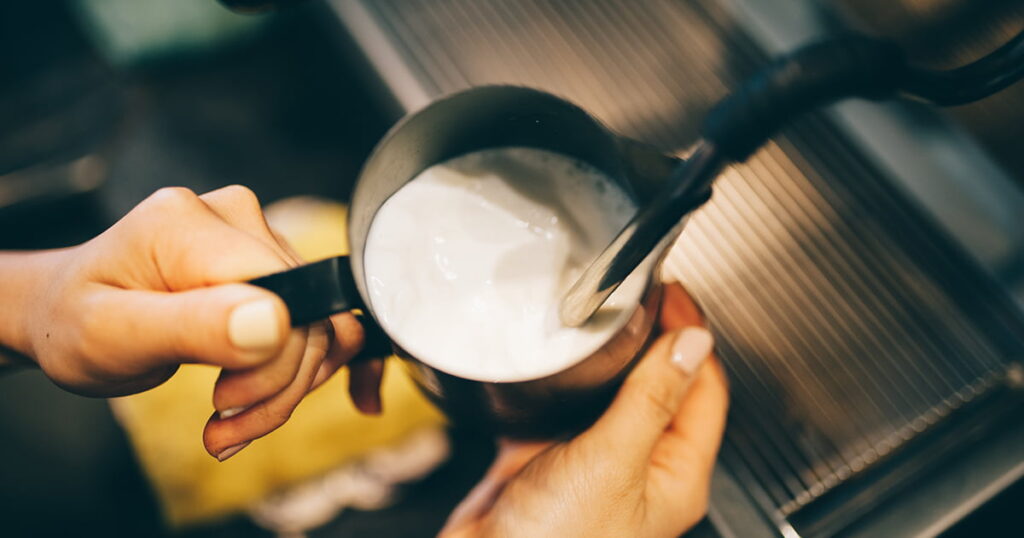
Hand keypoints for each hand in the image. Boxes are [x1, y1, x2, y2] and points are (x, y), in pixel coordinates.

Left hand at [17, 186, 376, 459]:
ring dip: (285, 388)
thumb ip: (193, 326)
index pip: (285, 294)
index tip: (223, 405)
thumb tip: (277, 322)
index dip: (273, 361)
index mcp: (187, 224)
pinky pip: (315, 321)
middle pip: (307, 314)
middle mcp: (234, 215)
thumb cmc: (73, 322)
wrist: (63, 310)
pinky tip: (259, 399)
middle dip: (276, 387)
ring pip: (317, 324)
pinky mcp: (271, 260)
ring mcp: (257, 234)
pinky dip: (298, 370)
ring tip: (230, 422)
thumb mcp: (111, 336)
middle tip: (224, 428)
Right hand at [441, 283, 728, 536]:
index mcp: (674, 473)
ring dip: (603, 357)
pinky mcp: (545, 459)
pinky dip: (552, 383)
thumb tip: (692, 343)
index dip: (693, 337)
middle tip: (636, 296)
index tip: (675, 295)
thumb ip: (652, 399)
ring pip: (609, 393)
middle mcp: (638, 467)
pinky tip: (546, 362)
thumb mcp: (614, 462)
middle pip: (659, 386)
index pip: (703, 388)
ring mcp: (591, 462)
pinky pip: (556, 409)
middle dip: (649, 338)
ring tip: (595, 316)